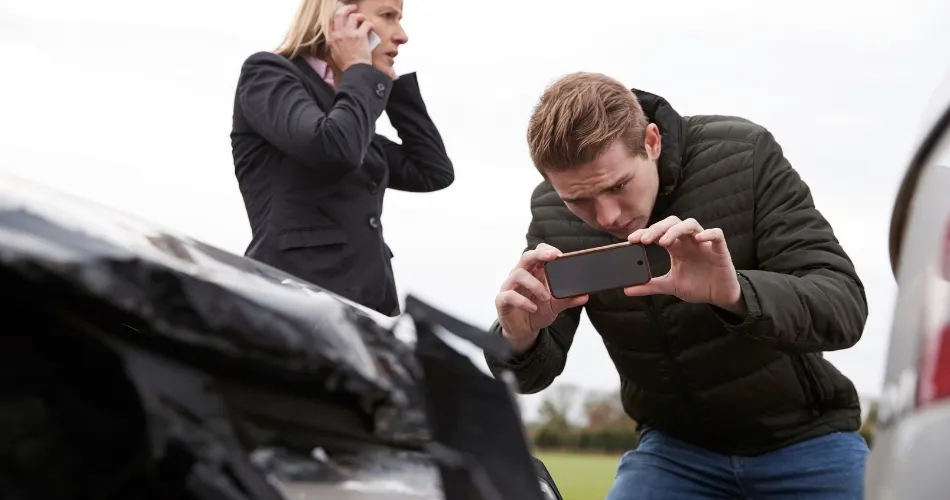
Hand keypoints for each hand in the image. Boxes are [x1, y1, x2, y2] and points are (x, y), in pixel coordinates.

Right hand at [327, 4, 373, 71]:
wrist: (354, 71)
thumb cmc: (346, 65)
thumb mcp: (334, 54)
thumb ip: (334, 43)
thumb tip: (336, 38)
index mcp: (331, 38)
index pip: (332, 21)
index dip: (338, 15)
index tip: (343, 15)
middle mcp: (339, 33)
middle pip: (340, 14)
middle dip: (347, 9)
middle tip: (353, 8)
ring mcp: (349, 33)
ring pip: (353, 16)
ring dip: (360, 16)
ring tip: (363, 20)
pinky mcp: (360, 35)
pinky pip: (366, 23)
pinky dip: (370, 24)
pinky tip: (371, 28)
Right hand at [495, 243, 588, 352]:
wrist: (524, 330)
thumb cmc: (537, 311)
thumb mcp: (556, 305)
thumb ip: (568, 299)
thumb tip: (585, 295)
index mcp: (534, 271)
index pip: (538, 252)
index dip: (547, 250)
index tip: (559, 255)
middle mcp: (520, 275)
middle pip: (526, 256)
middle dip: (539, 254)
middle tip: (553, 257)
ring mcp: (510, 286)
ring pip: (518, 274)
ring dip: (535, 285)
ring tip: (546, 297)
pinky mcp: (502, 300)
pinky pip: (509, 295)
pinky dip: (523, 301)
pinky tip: (533, 308)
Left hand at [624, 216, 745, 314]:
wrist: (719, 297)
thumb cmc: (698, 286)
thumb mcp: (670, 286)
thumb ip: (650, 286)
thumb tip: (627, 289)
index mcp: (676, 247)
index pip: (659, 232)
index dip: (645, 232)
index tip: (631, 240)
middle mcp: (688, 241)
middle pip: (672, 223)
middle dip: (657, 228)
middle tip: (644, 240)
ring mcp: (704, 244)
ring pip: (691, 224)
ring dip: (676, 230)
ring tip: (664, 242)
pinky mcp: (720, 250)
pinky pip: (717, 234)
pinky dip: (708, 234)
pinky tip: (698, 239)